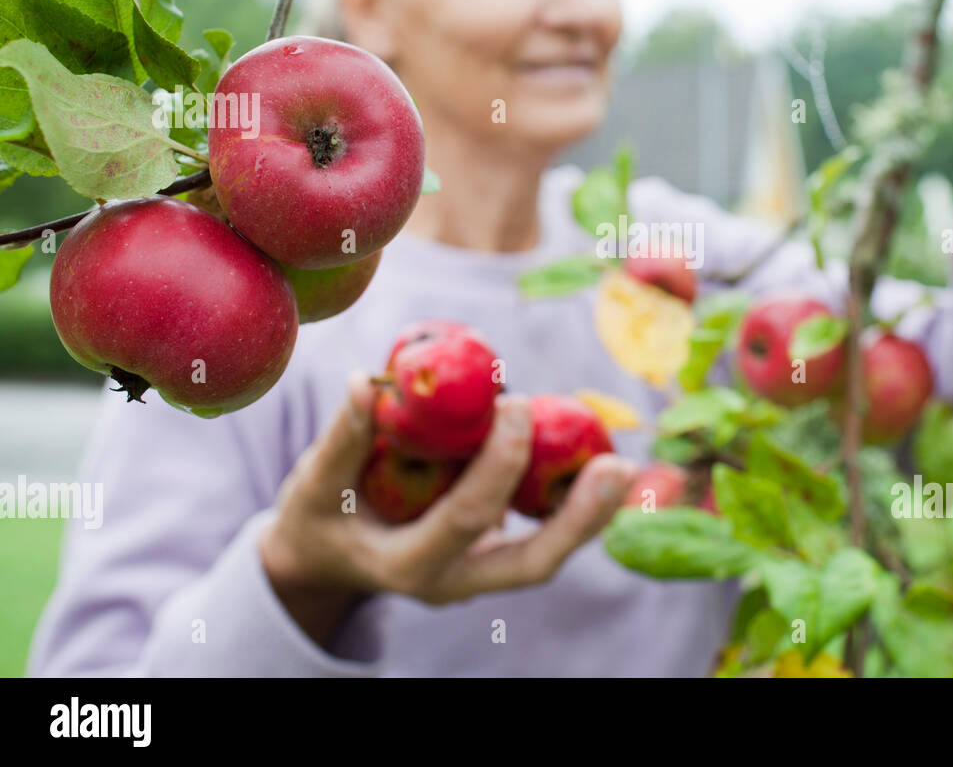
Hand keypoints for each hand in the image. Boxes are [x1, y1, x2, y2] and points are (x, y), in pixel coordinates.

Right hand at [259, 373, 637, 645]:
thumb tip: (365, 382)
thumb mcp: (313, 485)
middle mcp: (451, 583)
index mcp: (406, 566)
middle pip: (532, 562)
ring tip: (626, 468)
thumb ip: (342, 440)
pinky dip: (574, 508)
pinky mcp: (492, 561)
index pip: (466, 517)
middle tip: (616, 464)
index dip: (498, 463)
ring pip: (547, 556)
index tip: (516, 401)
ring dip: (591, 516)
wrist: (324, 561)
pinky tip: (600, 468)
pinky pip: (543, 539)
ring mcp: (477, 578)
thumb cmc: (317, 517)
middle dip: (578, 516)